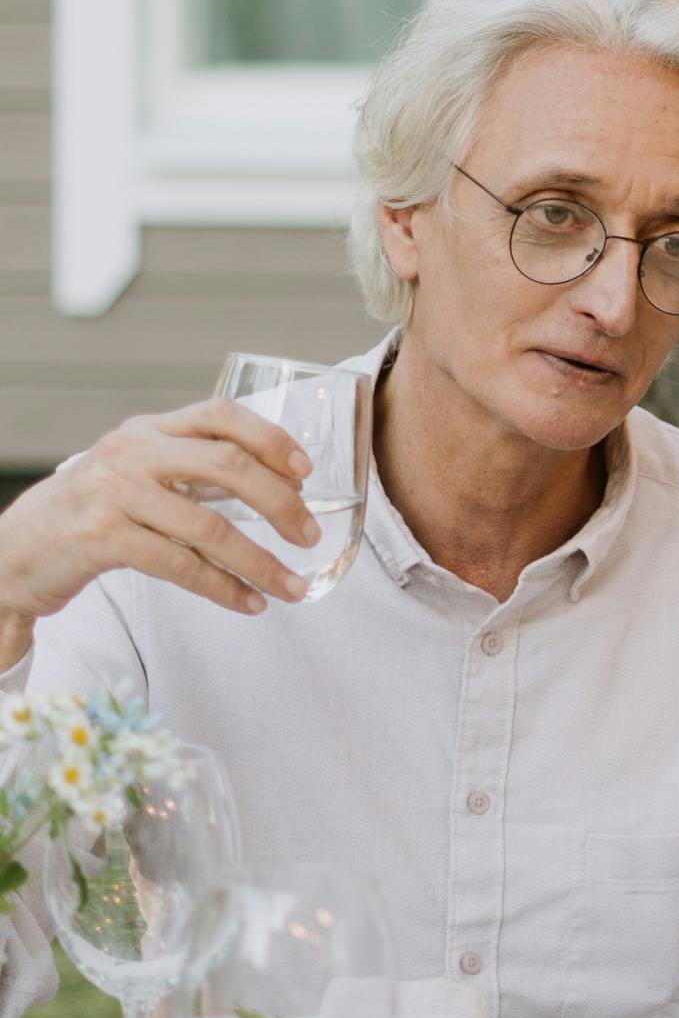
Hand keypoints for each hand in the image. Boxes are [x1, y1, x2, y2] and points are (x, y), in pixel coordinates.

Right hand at [0, 398, 319, 664]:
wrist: (13, 553)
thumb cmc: (89, 515)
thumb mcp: (136, 476)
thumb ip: (190, 473)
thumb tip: (276, 488)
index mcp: (147, 430)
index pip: (220, 414)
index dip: (271, 439)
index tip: (306, 472)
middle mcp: (131, 452)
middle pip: (226, 465)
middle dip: (280, 503)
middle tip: (311, 535)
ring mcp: (114, 493)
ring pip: (208, 526)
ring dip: (260, 561)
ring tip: (291, 585)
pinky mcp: (102, 538)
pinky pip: (180, 565)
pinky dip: (223, 587)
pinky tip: (249, 603)